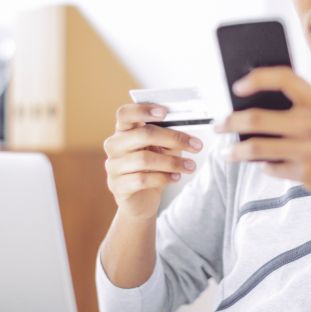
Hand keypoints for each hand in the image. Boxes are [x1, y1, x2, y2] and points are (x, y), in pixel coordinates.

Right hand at [103, 103, 203, 220]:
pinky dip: (163, 178)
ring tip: (191, 166)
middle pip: (141, 135)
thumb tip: (187, 135)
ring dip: (173, 162)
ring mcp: (113, 166)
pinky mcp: (117, 186)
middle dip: (173, 138)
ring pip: (144, 159)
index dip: (143, 110)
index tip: (165, 112)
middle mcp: (114, 145)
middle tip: (196, 145)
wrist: (141, 201)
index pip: (125, 114)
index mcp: (123, 131)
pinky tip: (176, 178)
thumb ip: (169, 139)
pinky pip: (141, 179)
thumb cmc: (153, 169)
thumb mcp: (163, 150)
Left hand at [214, 67, 310, 213]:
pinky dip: (264, 167)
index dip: (255, 79)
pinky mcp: (306, 175)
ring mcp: (309, 151)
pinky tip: (263, 165)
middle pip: (257, 118)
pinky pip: (272, 169)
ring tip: (227, 153)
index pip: (281, 78)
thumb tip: (265, 107)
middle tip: (218, 126)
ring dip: (236, 151)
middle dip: (230, 122)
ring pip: (257, 148)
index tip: (237, 86)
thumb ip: (309, 110)